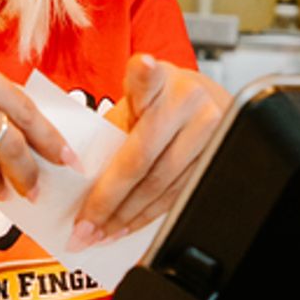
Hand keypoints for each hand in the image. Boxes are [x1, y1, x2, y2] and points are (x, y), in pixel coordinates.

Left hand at [70, 54, 231, 246]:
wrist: (203, 98)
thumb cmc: (159, 100)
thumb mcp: (136, 100)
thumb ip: (115, 127)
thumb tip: (82, 181)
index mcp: (160, 79)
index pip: (148, 78)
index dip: (145, 71)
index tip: (144, 65)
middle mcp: (188, 100)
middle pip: (144, 159)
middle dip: (108, 201)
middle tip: (84, 228)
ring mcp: (209, 128)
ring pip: (161, 185)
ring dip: (126, 216)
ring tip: (100, 234)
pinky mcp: (217, 155)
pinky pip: (177, 194)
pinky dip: (148, 215)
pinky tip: (127, 226)